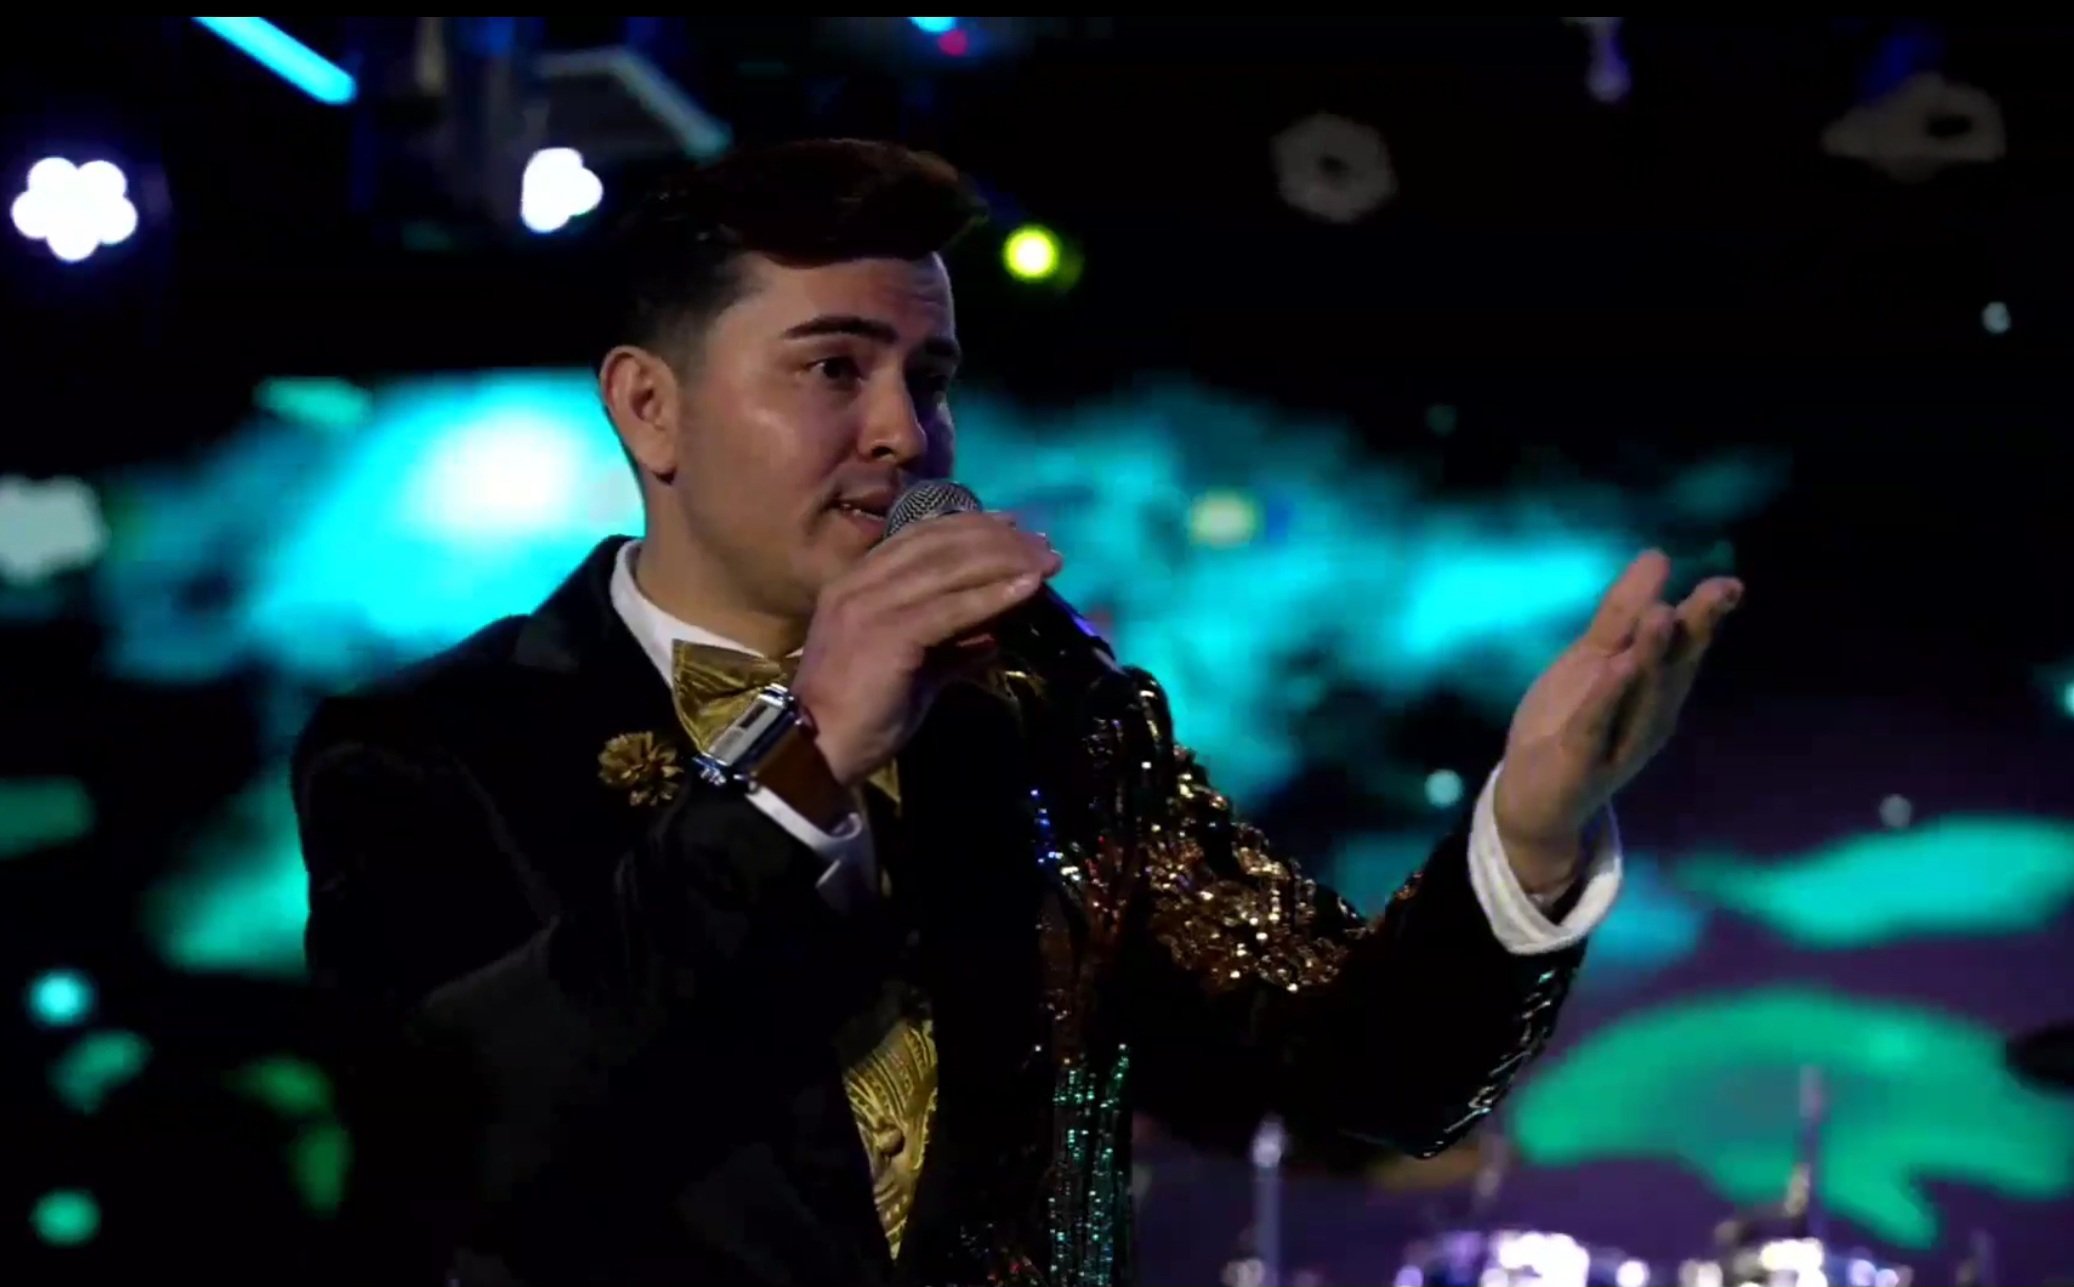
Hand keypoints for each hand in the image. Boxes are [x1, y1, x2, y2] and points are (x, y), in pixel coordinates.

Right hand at [793, 512, 1060, 787]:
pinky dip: (994, 593)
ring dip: (1005, 559)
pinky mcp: (889, 631)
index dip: (971, 526)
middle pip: (940, 543)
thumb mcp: (913, 674)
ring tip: (1047, 559)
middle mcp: (861, 582)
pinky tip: (1029, 587)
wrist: (815, 750)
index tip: (1013, 526)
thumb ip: (949, 650)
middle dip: (998, 538)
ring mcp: (871, 604)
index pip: (920, 538)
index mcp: (857, 584)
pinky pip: (952, 606)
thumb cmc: (860, 717)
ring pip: (949, 566)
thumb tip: (992, 638)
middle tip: (1042, 542)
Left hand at [1493, 550, 1742, 889]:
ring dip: (1653, 657)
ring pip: (1640, 695)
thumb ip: (1622, 613)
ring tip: (1664, 615)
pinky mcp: (1582, 759)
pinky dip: (1608, 696)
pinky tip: (1618, 667)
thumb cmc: (1567, 721)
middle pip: (1674, 668)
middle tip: (1720, 591)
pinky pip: (1595, 722)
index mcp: (1654, 688)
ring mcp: (1619, 740)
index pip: (1684, 647)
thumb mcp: (1593, 659)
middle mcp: (1649, 714)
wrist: (1533, 797)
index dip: (1706, 617)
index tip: (1732, 585)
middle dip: (1695, 631)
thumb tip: (1659, 556)